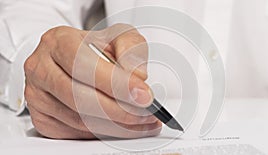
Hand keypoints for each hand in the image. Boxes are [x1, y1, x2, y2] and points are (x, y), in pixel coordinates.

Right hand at [24, 24, 161, 138]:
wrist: (72, 58)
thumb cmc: (94, 48)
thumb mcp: (118, 36)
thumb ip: (131, 49)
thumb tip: (137, 77)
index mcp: (58, 42)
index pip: (83, 64)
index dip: (116, 83)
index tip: (143, 95)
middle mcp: (41, 68)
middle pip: (79, 97)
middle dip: (120, 110)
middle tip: (146, 113)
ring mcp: (37, 96)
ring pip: (79, 120)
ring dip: (116, 126)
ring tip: (142, 122)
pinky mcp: (42, 119)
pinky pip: (75, 133)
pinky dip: (104, 133)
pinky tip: (124, 127)